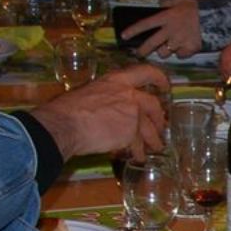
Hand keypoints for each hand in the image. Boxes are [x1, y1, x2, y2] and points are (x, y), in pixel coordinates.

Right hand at [29, 62, 169, 159]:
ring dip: (154, 140)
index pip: (145, 72)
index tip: (165, 87)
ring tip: (155, 148)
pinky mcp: (130, 133)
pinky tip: (137, 158)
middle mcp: (129, 94)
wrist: (65, 124)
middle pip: (153, 105)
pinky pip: (138, 145)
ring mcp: (132, 114)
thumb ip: (106, 97)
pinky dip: (139, 152)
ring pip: (150, 129)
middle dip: (159, 117)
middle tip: (161, 126)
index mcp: (116, 80)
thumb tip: (105, 106)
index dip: (159, 79)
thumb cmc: (68, 108)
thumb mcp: (89, 92)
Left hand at [123, 0, 201, 58]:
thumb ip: (169, 2)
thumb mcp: (182, 0)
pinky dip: (180, 53)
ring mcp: (179, 41)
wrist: (215, 19)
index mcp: (166, 17)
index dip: (133, 31)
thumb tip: (159, 3)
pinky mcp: (188, 49)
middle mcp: (170, 30)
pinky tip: (184, 48)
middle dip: (142, 50)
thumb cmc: (197, 9)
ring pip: (164, 53)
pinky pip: (180, 56)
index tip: (124, 36)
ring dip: (163, 52)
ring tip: (166, 48)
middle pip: (151, 44)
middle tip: (138, 54)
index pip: (145, 24)